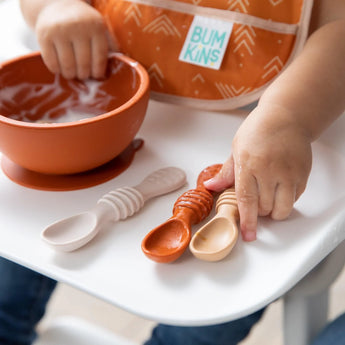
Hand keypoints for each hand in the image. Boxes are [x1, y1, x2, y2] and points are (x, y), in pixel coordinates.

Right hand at [35, 0, 109, 78]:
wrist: (56, 5)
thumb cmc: (83, 24)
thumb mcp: (100, 28)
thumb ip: (110, 45)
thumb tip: (120, 62)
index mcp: (95, 26)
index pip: (100, 58)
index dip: (98, 71)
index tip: (96, 76)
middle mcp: (78, 27)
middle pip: (84, 65)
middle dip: (84, 74)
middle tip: (83, 74)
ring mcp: (59, 31)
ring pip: (68, 66)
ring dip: (71, 75)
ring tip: (72, 73)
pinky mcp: (44, 36)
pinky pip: (52, 63)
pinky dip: (57, 70)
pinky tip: (60, 67)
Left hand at [204, 105, 312, 240]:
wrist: (286, 116)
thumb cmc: (258, 130)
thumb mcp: (236, 148)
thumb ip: (226, 172)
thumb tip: (211, 187)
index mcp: (248, 164)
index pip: (246, 200)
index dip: (247, 221)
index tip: (248, 235)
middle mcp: (270, 170)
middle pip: (264, 208)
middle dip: (258, 213)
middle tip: (255, 202)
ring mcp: (289, 172)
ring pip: (282, 208)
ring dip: (273, 211)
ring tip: (268, 199)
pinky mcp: (303, 173)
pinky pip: (295, 198)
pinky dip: (286, 200)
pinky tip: (280, 188)